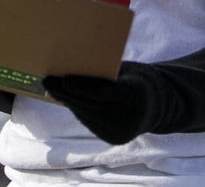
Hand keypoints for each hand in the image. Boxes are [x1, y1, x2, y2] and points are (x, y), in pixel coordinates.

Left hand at [42, 61, 159, 144]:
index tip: (65, 78)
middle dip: (67, 92)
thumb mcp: (128, 71)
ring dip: (68, 101)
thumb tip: (74, 64)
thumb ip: (107, 72)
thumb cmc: (137, 79)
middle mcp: (130, 117)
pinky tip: (66, 98)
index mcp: (137, 94)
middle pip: (91, 104)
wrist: (158, 106)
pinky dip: (77, 109)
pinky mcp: (114, 139)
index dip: (84, 86)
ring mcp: (122, 132)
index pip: (106, 91)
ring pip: (87, 114)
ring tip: (52, 87)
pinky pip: (90, 121)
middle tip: (47, 81)